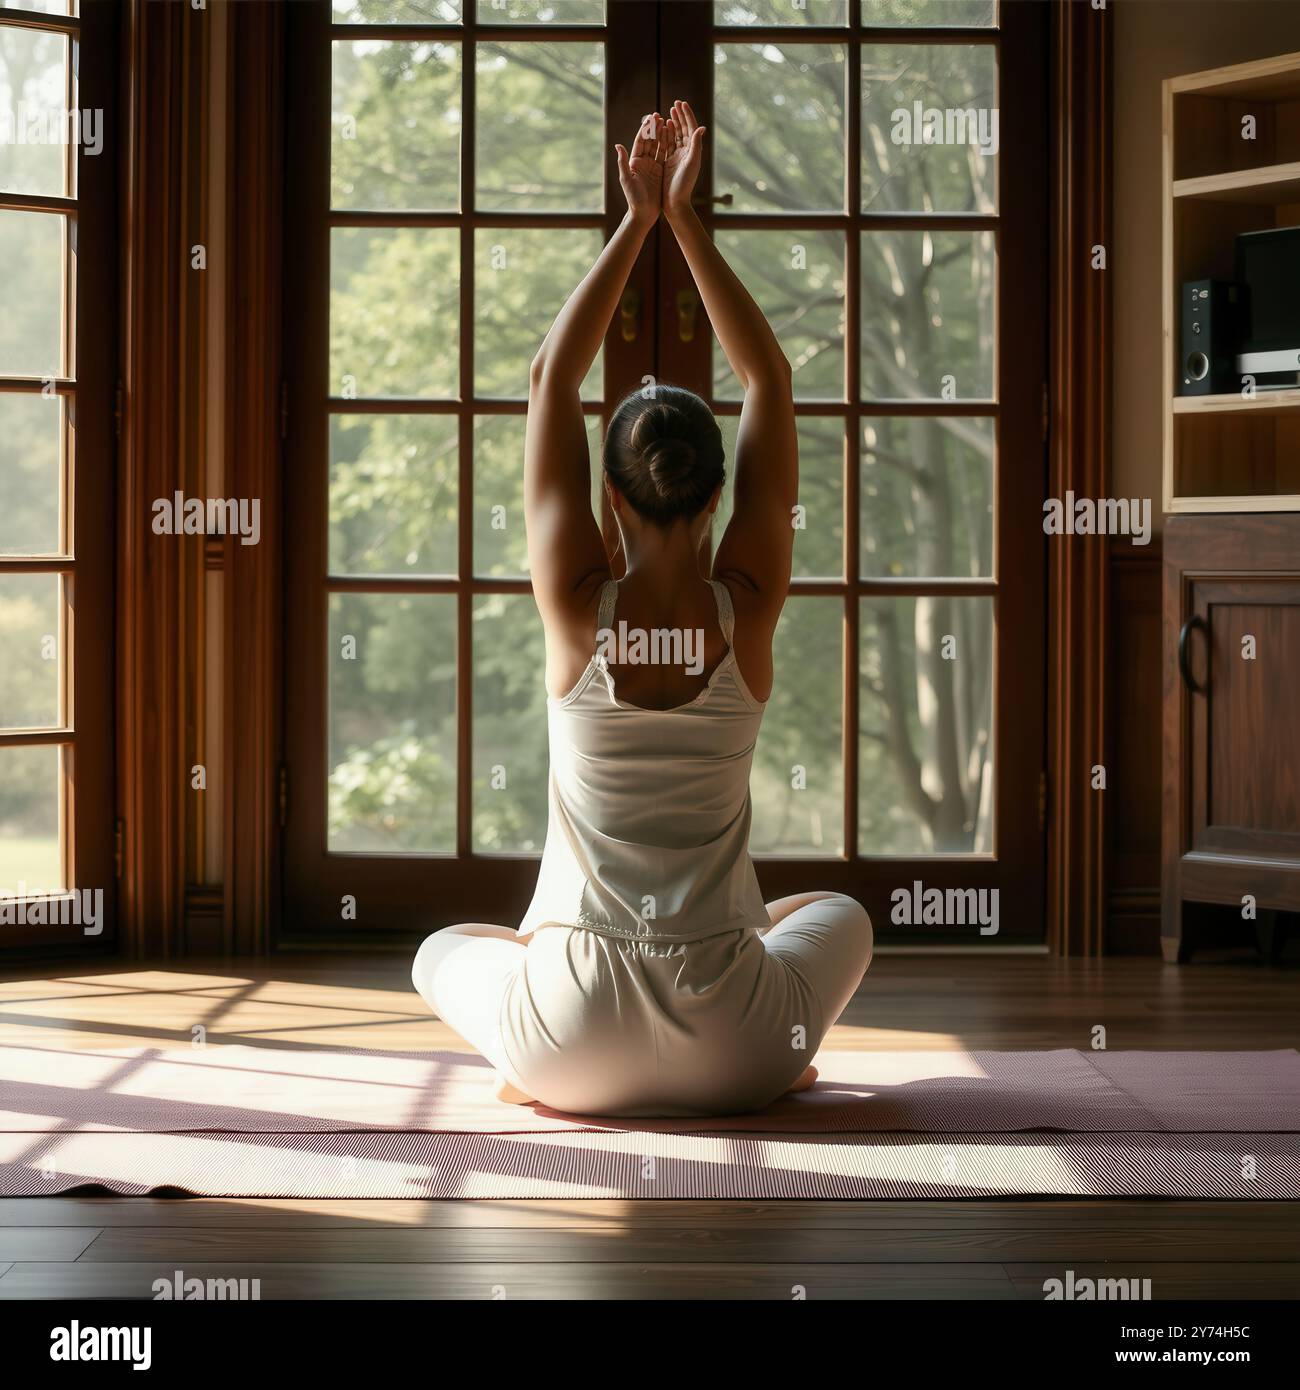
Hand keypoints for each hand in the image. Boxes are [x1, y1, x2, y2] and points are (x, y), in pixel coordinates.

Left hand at [615, 113, 665, 227]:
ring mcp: (652, 167)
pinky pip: (665, 156)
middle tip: (659, 116)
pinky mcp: (660, 172)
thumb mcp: (626, 179)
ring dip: (662, 135)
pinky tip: (673, 136)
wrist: (644, 214)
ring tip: (667, 122)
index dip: (645, 130)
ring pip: (658, 147)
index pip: (640, 141)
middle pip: (649, 141)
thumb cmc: (633, 198)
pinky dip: (668, 146)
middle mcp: (643, 162)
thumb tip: (618, 145)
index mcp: (634, 162)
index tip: (650, 118)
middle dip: (654, 129)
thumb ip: (622, 162)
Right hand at [662, 99, 705, 219]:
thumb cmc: (684, 184)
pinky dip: (667, 134)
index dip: (687, 115)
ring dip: (673, 123)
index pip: (691, 128)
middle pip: (684, 129)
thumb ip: (696, 145)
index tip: (682, 103)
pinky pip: (668, 144)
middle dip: (680, 116)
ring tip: (669, 112)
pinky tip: (664, 127)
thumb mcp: (691, 163)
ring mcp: (679, 156)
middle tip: (675, 103)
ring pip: (676, 135)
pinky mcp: (670, 162)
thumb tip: (701, 127)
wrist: (675, 202)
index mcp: (693, 151)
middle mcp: (687, 152)